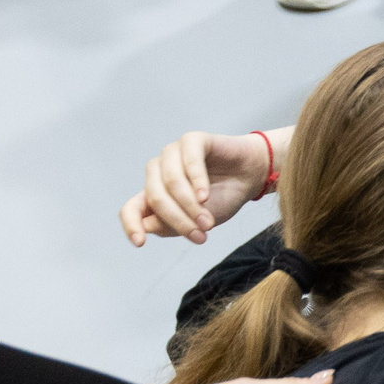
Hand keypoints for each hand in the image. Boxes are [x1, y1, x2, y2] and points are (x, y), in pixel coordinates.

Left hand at [120, 130, 269, 246]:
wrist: (252, 177)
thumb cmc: (224, 197)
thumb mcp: (199, 222)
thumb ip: (172, 225)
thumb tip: (146, 226)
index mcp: (154, 193)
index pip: (131, 208)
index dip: (131, 225)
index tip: (140, 243)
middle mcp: (158, 172)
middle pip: (155, 197)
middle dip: (177, 219)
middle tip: (201, 235)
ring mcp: (173, 154)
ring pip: (170, 181)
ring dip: (189, 204)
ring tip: (209, 221)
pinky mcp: (193, 140)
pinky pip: (189, 161)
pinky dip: (197, 181)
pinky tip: (205, 195)